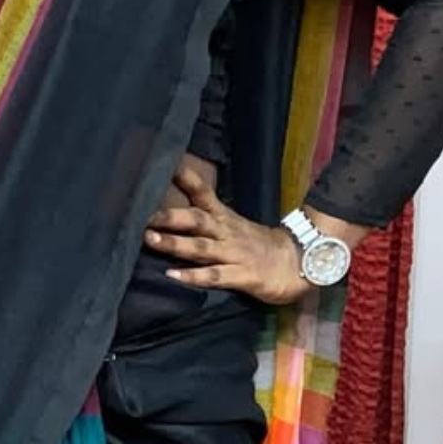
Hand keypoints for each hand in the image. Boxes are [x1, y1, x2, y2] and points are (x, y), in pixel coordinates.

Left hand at [145, 161, 305, 304]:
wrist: (297, 262)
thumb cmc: (259, 245)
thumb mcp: (234, 224)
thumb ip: (208, 214)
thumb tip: (179, 203)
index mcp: (225, 218)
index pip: (204, 194)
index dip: (187, 180)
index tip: (166, 167)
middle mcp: (227, 233)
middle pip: (198, 220)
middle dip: (171, 217)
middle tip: (144, 215)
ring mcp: (235, 254)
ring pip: (202, 247)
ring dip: (176, 244)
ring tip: (151, 240)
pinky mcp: (243, 276)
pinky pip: (215, 276)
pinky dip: (194, 276)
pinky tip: (173, 276)